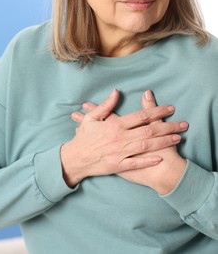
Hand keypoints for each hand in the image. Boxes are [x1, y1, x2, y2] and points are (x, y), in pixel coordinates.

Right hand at [61, 90, 187, 187]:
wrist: (74, 159)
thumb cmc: (82, 138)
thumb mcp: (91, 118)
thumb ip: (105, 105)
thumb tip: (116, 92)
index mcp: (114, 125)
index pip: (141, 116)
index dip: (157, 111)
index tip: (170, 108)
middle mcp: (120, 138)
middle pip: (149, 131)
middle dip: (168, 126)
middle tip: (184, 124)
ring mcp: (120, 152)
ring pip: (147, 146)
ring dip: (164, 142)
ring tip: (178, 138)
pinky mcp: (118, 165)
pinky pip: (136, 163)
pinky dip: (149, 160)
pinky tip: (161, 157)